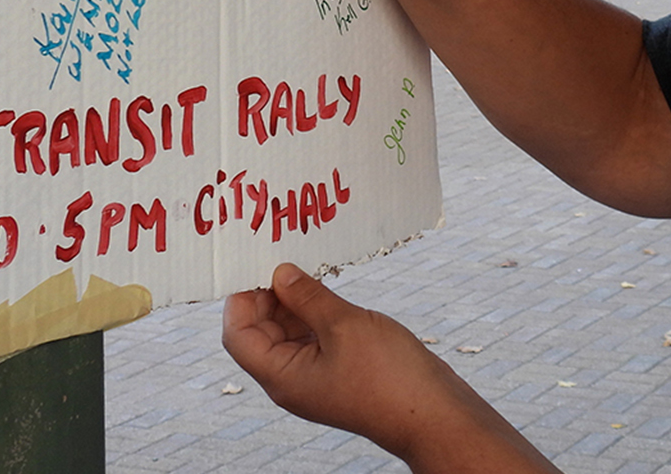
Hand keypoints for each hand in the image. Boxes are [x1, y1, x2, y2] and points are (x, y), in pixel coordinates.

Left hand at [224, 263, 548, 468]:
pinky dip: (314, 313)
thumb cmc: (388, 376)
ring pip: (288, 333)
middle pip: (260, 333)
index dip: (241, 298)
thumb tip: (280, 273)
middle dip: (267, 295)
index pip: (238, 335)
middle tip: (284, 257)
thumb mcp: (344, 324)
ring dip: (293, 301)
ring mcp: (315, 377)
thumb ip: (307, 296)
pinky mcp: (338, 372)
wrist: (432, 414)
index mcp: (281, 376)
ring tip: (309, 268)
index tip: (256, 264)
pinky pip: (313, 338)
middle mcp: (291, 380)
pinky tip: (328, 290)